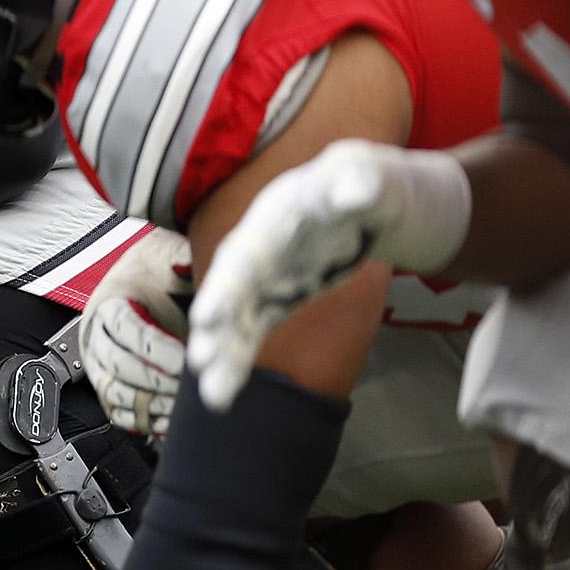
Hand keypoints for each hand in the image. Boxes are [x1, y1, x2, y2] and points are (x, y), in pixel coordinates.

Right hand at [79, 232, 189, 439]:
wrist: (144, 280)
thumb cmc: (156, 270)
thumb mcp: (168, 257)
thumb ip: (180, 262)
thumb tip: (187, 265)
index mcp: (108, 303)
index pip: (123, 328)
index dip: (154, 349)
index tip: (185, 361)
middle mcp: (96, 335)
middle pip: (116, 364)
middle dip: (154, 380)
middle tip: (187, 387)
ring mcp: (98, 363)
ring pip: (113, 392)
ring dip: (148, 403)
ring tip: (178, 406)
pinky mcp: (107, 384)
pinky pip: (116, 411)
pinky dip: (141, 420)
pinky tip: (168, 421)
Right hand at [191, 140, 466, 409]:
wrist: (368, 201)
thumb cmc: (364, 182)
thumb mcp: (366, 173)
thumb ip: (360, 180)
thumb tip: (356, 191)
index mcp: (274, 220)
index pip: (247, 255)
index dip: (227, 287)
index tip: (210, 317)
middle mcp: (259, 250)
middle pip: (231, 291)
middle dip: (217, 327)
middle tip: (202, 360)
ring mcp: (265, 277)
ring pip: (237, 319)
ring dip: (224, 353)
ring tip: (215, 396)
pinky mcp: (277, 299)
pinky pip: (253, 333)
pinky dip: (239, 361)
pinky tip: (224, 393)